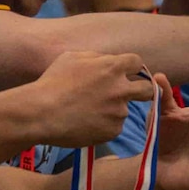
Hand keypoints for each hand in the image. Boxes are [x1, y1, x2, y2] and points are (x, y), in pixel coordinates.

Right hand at [28, 51, 158, 149]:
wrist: (41, 113)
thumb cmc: (52, 83)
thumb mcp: (71, 58)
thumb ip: (95, 58)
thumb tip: (105, 61)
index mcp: (112, 67)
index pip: (137, 63)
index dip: (132, 68)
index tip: (127, 74)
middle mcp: (121, 89)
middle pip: (147, 90)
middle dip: (142, 91)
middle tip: (126, 95)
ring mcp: (118, 112)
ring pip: (124, 110)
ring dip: (112, 110)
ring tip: (88, 113)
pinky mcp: (112, 131)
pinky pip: (113, 127)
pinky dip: (103, 126)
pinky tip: (85, 124)